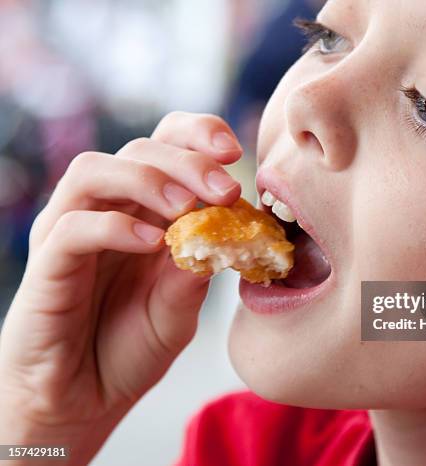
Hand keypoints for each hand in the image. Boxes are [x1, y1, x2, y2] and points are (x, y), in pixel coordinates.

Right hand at [0, 112, 241, 464]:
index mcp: (144, 211)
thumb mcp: (179, 310)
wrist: (83, 400)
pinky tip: (153, 244)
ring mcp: (70, 233)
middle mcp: (106, 211)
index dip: (198, 136)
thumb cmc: (129, 347)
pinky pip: (72, 227)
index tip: (234, 152)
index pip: (165, 146)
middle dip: (188, 161)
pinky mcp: (47, 265)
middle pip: (138, 149)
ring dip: (149, 181)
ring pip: (95, 171)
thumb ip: (196, 273)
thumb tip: (226, 233)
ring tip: (187, 209)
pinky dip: (116, 227)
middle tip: (225, 189)